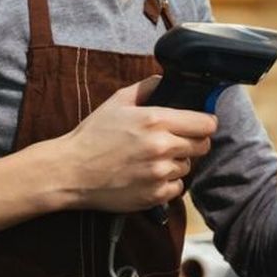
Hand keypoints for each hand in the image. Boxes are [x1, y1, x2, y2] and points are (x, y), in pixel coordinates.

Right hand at [53, 77, 215, 212]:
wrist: (70, 172)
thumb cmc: (92, 136)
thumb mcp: (117, 102)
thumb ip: (146, 88)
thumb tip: (165, 80)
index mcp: (156, 120)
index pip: (206, 123)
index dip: (204, 123)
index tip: (198, 124)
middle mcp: (162, 147)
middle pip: (202, 145)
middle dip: (192, 142)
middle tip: (174, 141)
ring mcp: (159, 173)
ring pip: (188, 166)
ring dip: (177, 162)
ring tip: (154, 159)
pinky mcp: (155, 195)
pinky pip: (177, 188)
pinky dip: (168, 183)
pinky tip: (149, 176)